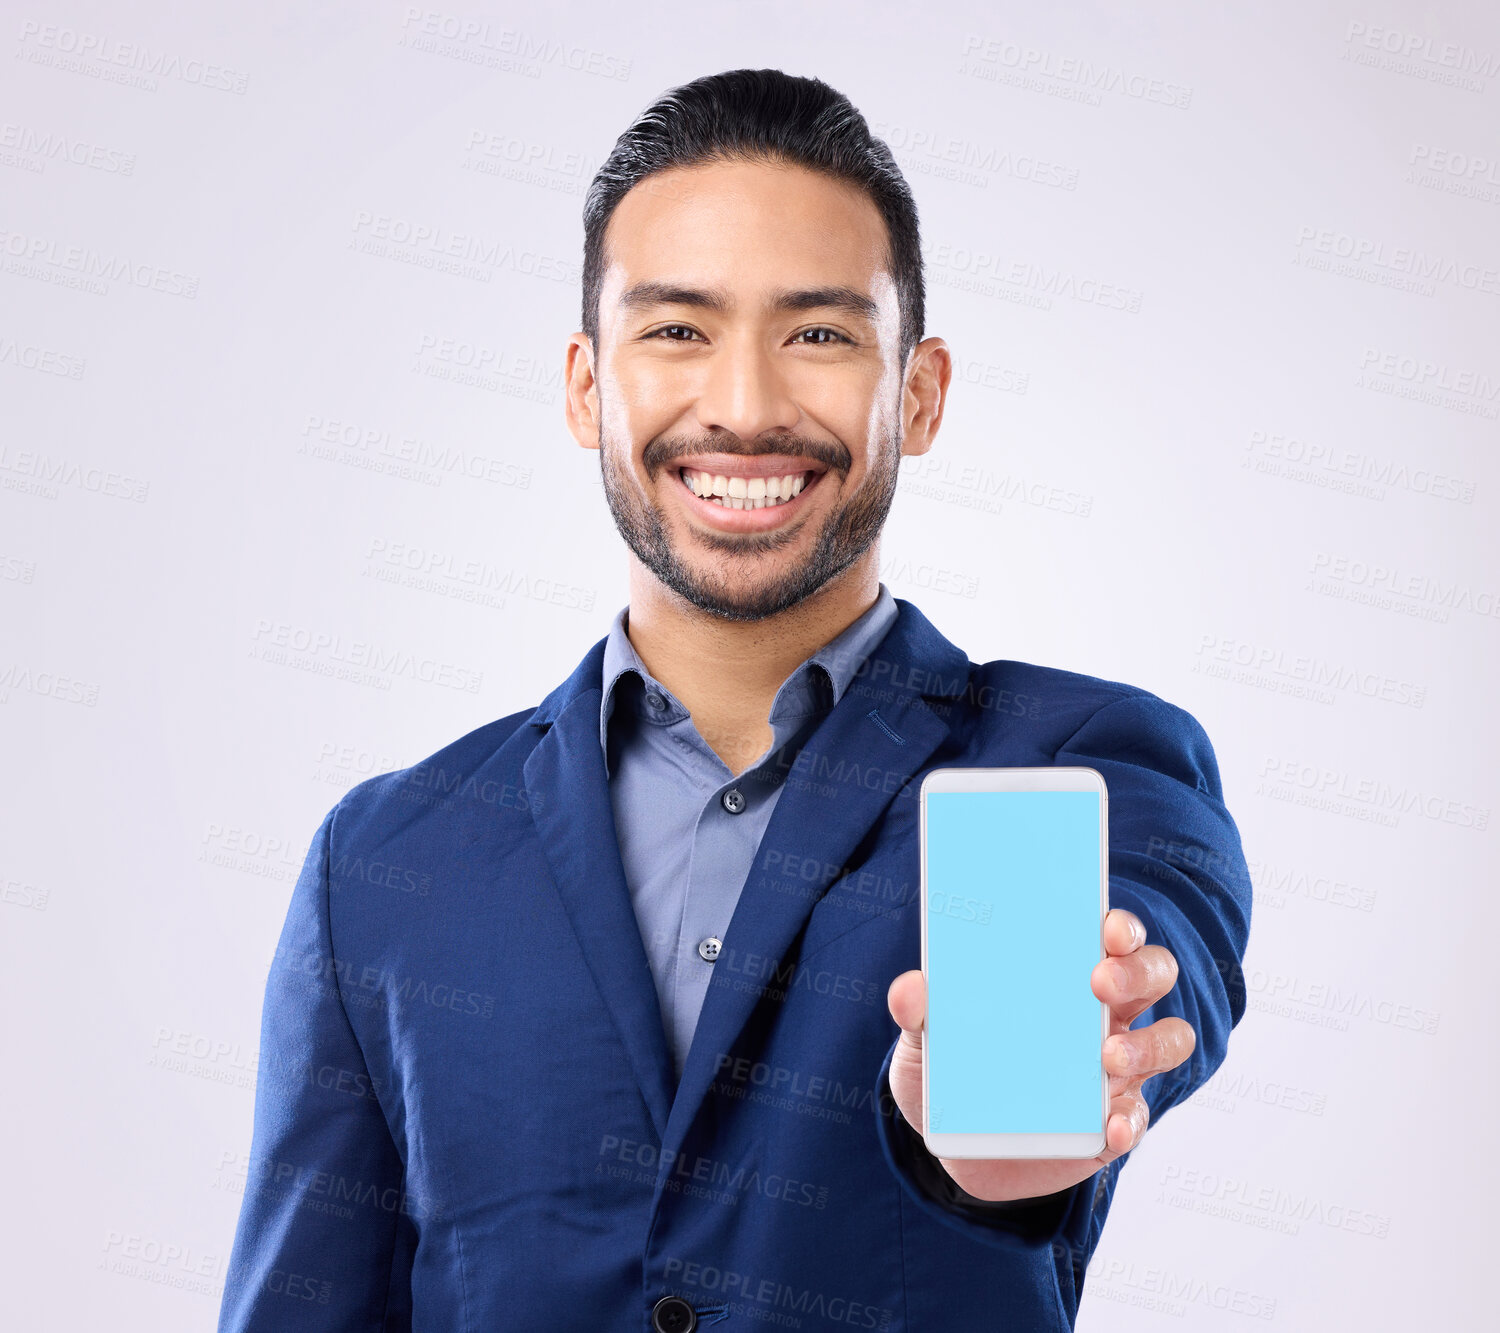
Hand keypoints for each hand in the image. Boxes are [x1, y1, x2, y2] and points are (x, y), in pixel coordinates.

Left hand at [885, 907, 1194, 1203]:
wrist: (957, 1149)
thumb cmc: (951, 1074)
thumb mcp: (925, 1042)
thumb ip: (918, 1014)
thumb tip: (910, 988)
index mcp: (1066, 977)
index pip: (1112, 936)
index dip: (1121, 926)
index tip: (1107, 927)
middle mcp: (1105, 1014)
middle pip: (1153, 975)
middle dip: (1139, 971)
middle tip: (1100, 982)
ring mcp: (1117, 1070)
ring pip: (1168, 1040)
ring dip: (1149, 1044)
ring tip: (1106, 1056)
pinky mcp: (1113, 1125)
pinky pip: (1140, 1118)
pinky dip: (1132, 1121)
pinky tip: (1111, 1124)